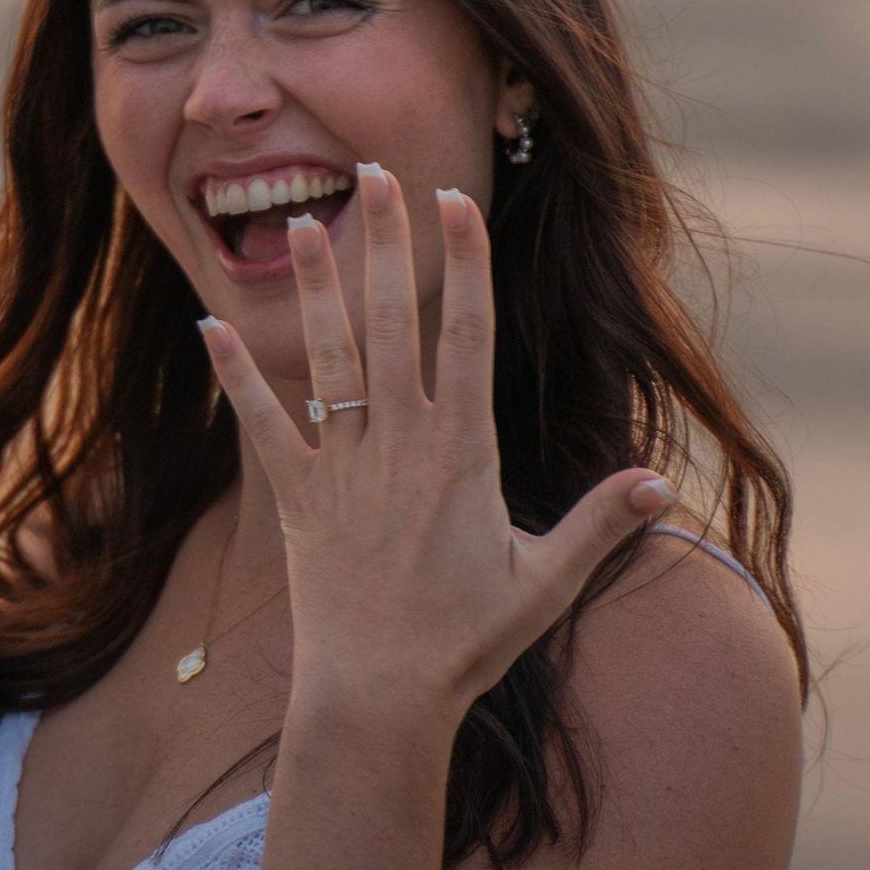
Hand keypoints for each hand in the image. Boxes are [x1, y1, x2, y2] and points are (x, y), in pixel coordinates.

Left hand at [198, 168, 677, 717]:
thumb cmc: (463, 642)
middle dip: (386, 246)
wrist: (376, 695)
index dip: (464, 265)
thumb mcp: (544, 583)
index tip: (456, 203)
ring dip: (312, 290)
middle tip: (373, 173)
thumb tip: (661, 485)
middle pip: (393, 326)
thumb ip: (599, 525)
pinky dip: (235, 377)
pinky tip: (208, 327)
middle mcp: (399, 446)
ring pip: (326, 362)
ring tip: (296, 224)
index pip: (467, 338)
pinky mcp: (296, 500)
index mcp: (462, 453)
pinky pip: (261, 427)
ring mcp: (342, 469)